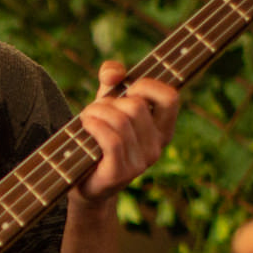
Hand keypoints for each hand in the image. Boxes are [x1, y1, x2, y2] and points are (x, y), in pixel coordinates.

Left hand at [71, 61, 179, 204]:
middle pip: (137, 105)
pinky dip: (94, 126)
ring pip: (121, 120)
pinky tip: (85, 126)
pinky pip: (111, 139)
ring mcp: (141, 163)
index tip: (127, 88)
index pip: (170, 97)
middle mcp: (156, 147)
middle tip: (95, 110)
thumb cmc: (98, 135)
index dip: (147, 85)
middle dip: (109, 101)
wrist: (82, 179)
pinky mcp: (121, 174)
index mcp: (162, 128)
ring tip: (86, 119)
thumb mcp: (108, 101)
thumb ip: (113, 77)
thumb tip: (113, 73)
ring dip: (95, 112)